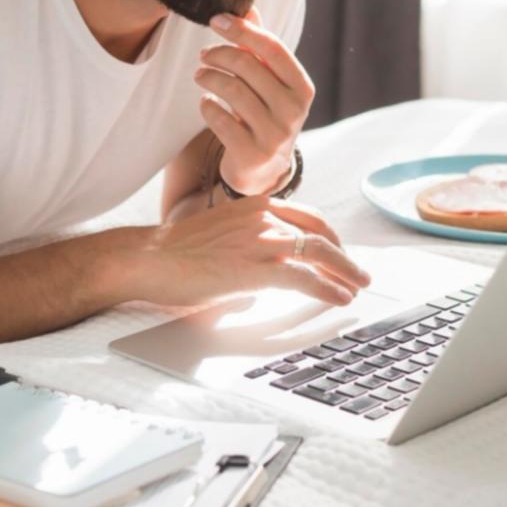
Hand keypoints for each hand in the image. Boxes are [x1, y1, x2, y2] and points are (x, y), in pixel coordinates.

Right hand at [123, 196, 369, 307]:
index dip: (328, 236)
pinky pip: (306, 279)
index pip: (306, 217)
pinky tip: (339, 299)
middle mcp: (264, 218)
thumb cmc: (172, 254)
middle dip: (344, 255)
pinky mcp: (259, 269)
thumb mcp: (217, 240)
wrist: (148, 258)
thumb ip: (241, 254)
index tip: (338, 251)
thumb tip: (252, 291)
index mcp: (254, 206)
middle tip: (358, 272)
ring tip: (358, 287)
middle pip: (320, 233)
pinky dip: (328, 289)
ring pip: (320, 254)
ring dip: (345, 273)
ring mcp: (263, 241)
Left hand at [195, 9, 314, 195]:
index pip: (272, 48)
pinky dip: (206, 105)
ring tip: (200, 75)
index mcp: (302, 87)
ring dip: (208, 77)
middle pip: (247, 66)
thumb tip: (247, 9)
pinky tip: (206, 102)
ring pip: (231, 90)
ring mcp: (275, 134)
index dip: (242, 30)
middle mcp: (294, 111)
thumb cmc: (265, 112)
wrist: (264, 168)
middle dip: (218, 54)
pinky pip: (219, 119)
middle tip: (203, 55)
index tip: (216, 20)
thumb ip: (259, 47)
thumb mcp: (270, 82)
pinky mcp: (252, 154)